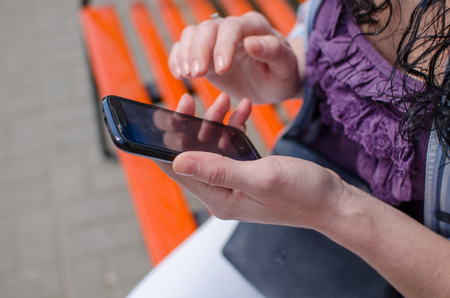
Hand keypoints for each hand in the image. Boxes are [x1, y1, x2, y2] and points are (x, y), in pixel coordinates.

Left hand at [154, 94, 346, 228]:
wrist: (332, 201)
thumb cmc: (302, 192)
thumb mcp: (259, 177)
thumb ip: (217, 169)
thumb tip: (177, 161)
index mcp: (219, 198)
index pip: (178, 171)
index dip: (164, 144)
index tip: (161, 116)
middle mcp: (222, 193)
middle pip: (192, 156)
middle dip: (190, 126)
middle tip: (190, 99)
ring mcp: (234, 184)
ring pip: (212, 149)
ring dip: (215, 124)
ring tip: (224, 100)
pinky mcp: (247, 175)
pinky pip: (231, 149)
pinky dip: (233, 129)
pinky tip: (243, 112)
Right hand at [168, 12, 302, 103]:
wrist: (275, 82)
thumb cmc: (283, 73)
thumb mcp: (285, 65)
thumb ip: (273, 51)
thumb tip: (251, 43)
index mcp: (254, 27)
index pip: (233, 28)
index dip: (224, 46)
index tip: (222, 69)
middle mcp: (232, 30)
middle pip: (208, 29)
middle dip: (199, 50)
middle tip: (197, 74)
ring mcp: (216, 41)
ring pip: (192, 34)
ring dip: (185, 53)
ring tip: (186, 75)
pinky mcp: (205, 55)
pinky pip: (184, 49)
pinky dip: (177, 59)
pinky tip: (179, 74)